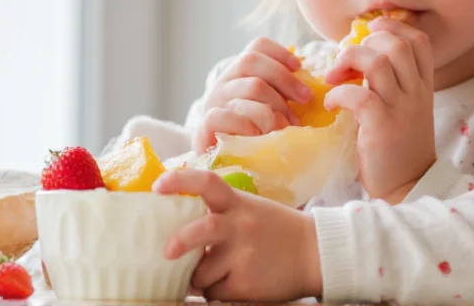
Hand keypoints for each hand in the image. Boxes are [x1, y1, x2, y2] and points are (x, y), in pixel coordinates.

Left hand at [154, 169, 321, 301]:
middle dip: (180, 241)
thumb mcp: (249, 209)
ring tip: (220, 272)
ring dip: (202, 278)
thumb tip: (177, 229)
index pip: (208, 182)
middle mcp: (241, 227)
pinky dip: (217, 292)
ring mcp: (245, 257)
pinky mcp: (247, 285)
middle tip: (166, 252)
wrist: (315, 253)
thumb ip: (220, 214)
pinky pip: (216, 293)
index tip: (158, 186)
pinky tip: (236, 283)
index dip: (180, 181)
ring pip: (202, 274)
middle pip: (202, 231)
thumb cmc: (275, 229)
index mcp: (239, 203)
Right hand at [193, 37, 312, 152]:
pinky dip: (249, 124)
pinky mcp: (204, 127)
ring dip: (277, 106)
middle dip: (285, 78)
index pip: (256, 47)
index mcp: (238, 76)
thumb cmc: (253, 141)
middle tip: (305, 99)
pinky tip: (260, 135)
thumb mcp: (268, 112)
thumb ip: (282, 97)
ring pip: (250, 86)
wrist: (224, 170)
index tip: (299, 67)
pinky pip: (226, 115)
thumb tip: (309, 90)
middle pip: (252, 61)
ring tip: (288, 126)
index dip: (280, 52)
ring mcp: (212, 104)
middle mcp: (223, 84)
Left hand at [324, 16, 436, 202]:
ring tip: (334, 78)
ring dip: (348, 62)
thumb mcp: (403, 108)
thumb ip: (391, 82)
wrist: (407, 187)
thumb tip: (354, 57)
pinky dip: (338, 93)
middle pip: (397, 44)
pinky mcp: (382, 127)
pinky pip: (359, 95)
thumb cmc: (397, 146)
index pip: (419, 40)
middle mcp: (417, 92)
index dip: (392, 28)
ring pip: (378, 62)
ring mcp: (401, 109)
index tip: (369, 34)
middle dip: (365, 43)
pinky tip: (330, 103)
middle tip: (346, 61)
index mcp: (424, 85)